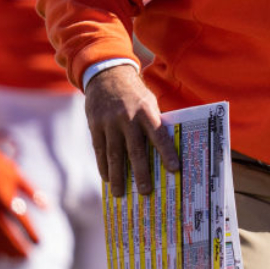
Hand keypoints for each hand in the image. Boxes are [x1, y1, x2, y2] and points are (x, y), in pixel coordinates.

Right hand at [0, 137, 46, 259]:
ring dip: (2, 250)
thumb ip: (33, 193)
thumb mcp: (18, 175)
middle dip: (17, 247)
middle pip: (5, 233)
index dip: (31, 233)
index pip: (21, 220)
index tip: (40, 243)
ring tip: (13, 260)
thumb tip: (48, 209)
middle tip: (27, 257)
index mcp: (5, 195)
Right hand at [86, 65, 179, 195]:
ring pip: (114, 154)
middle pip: (135, 149)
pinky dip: (103, 166)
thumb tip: (164, 150)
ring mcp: (109, 122)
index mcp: (146, 111)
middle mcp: (127, 118)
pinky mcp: (95, 125)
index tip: (174, 169)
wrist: (107, 75)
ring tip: (120, 193)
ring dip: (118, 175)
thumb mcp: (149, 102)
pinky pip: (99, 150)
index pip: (159, 135)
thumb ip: (154, 123)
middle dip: (141, 172)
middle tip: (145, 192)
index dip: (167, 153)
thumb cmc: (135, 93)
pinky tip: (107, 179)